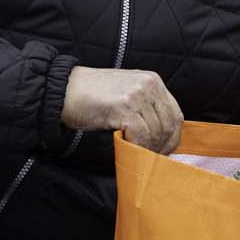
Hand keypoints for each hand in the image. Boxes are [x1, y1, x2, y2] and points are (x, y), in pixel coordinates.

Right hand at [60, 66, 183, 154]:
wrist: (64, 90)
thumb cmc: (92, 96)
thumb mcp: (127, 93)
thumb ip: (145, 107)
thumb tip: (162, 135)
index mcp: (153, 80)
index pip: (175, 114)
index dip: (172, 138)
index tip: (164, 152)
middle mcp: (149, 84)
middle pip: (168, 125)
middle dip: (162, 147)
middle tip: (150, 159)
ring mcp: (137, 94)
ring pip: (156, 132)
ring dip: (148, 149)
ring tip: (137, 154)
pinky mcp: (123, 107)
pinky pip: (141, 135)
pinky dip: (137, 146)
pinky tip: (127, 147)